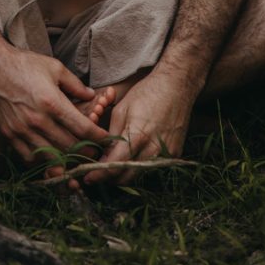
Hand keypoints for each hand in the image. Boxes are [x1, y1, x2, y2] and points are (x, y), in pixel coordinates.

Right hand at [0, 41, 108, 164]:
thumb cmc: (24, 64)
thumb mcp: (55, 67)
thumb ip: (75, 85)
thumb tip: (92, 95)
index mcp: (52, 102)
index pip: (82, 129)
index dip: (97, 137)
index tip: (105, 139)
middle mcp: (37, 120)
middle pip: (69, 147)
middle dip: (86, 152)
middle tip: (95, 152)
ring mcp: (22, 130)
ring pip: (51, 156)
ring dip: (66, 160)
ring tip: (76, 158)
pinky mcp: (9, 135)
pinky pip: (30, 157)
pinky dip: (43, 161)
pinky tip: (51, 156)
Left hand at [83, 69, 194, 185]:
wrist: (176, 85)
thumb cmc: (146, 93)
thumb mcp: (121, 110)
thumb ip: (112, 135)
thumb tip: (103, 154)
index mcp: (137, 136)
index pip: (114, 165)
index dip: (99, 174)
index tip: (88, 177)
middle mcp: (153, 149)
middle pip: (127, 177)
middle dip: (110, 179)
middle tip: (97, 174)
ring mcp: (166, 154)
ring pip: (140, 175)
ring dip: (124, 175)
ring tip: (112, 167)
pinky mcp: (174, 154)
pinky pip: (152, 168)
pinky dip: (140, 167)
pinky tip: (131, 159)